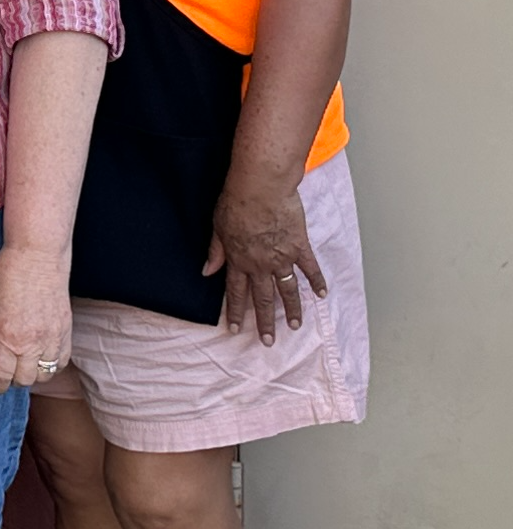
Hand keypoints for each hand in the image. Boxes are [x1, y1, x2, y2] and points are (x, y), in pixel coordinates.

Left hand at [0, 241, 73, 393]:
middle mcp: (31, 344)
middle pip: (25, 380)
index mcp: (6, 338)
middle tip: (10, 376)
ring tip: (27, 369)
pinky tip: (44, 361)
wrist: (37, 258)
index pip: (2, 376)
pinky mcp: (66, 331)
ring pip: (45, 374)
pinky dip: (53, 366)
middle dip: (15, 381)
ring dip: (34, 375)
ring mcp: (51, 339)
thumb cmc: (6, 278)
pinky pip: (62, 361)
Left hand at [206, 169, 324, 345]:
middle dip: (264, 321)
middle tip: (268, 341)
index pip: (236, 292)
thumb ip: (215, 252)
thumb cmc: (235, 202)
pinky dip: (316, 281)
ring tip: (295, 326)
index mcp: (238, 260)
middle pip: (262, 298)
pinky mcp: (299, 245)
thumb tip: (206, 271)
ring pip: (287, 289)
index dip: (236, 312)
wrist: (261, 187)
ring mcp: (281, 256)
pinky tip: (321, 295)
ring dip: (291, 309)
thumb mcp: (217, 227)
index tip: (236, 329)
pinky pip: (310, 268)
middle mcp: (260, 264)